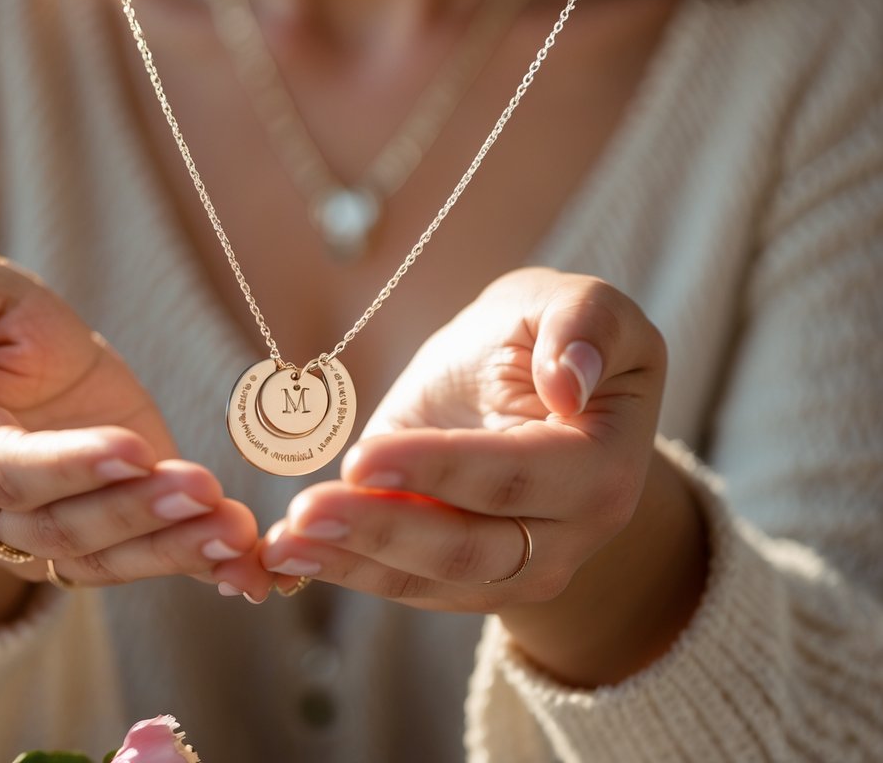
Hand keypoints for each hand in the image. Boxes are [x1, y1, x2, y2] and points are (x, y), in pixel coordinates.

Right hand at [0, 253, 271, 618]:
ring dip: (174, 548)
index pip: (5, 470)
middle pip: (61, 527)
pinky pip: (141, 566)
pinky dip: (197, 571)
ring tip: (236, 529)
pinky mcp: (97, 541)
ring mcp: (41, 535)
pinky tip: (251, 573)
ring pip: (104, 559)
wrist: (12, 371)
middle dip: (135, 511)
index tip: (132, 448)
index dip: (68, 465)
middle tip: (204, 488)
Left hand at [262, 268, 704, 681]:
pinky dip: (343, 571)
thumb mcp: (577, 302)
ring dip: (350, 563)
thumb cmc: (549, 334)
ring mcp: (520, 569)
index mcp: (604, 467)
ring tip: (281, 544)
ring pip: (429, 580)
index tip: (362, 456)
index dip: (438, 469)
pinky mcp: (465, 579)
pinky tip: (285, 557)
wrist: (529, 385)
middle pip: (469, 549)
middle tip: (303, 511)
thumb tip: (570, 380)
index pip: (515, 477)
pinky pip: (403, 584)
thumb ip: (586, 325)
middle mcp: (570, 537)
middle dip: (381, 532)